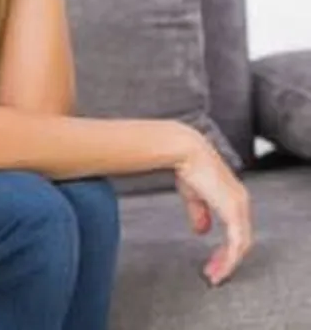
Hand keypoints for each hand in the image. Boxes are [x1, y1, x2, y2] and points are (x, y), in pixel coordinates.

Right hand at [173, 140, 252, 284]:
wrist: (186, 152)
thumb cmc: (188, 167)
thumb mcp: (193, 195)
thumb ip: (199, 213)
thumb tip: (201, 231)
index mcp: (233, 199)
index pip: (236, 231)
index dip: (226, 249)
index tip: (213, 262)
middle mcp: (241, 204)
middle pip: (242, 240)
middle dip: (227, 260)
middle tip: (214, 274)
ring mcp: (239, 208)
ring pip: (241, 245)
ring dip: (228, 263)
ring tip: (214, 275)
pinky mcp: (233, 211)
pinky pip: (236, 242)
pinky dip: (229, 258)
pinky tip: (220, 267)